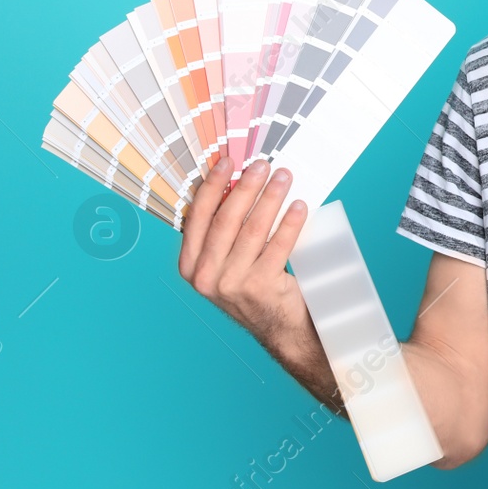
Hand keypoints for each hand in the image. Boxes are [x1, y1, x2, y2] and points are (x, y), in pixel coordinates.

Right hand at [177, 156, 313, 355]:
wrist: (277, 326)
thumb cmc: (251, 285)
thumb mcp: (224, 262)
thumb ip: (222, 231)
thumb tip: (236, 182)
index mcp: (190, 265)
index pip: (197, 217)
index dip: (212, 186)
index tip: (228, 162)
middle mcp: (205, 276)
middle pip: (226, 219)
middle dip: (246, 187)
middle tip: (263, 166)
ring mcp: (231, 283)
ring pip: (253, 229)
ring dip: (270, 198)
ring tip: (283, 178)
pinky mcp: (260, 287)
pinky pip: (278, 245)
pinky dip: (289, 222)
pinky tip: (298, 206)